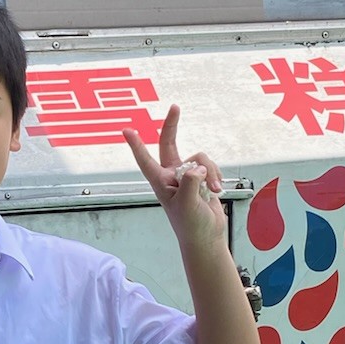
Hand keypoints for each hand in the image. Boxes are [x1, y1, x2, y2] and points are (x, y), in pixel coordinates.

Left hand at [125, 106, 226, 256]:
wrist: (207, 237)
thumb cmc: (191, 226)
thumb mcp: (187, 205)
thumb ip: (190, 182)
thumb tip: (197, 166)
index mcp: (160, 183)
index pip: (145, 160)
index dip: (137, 145)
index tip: (126, 130)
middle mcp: (171, 176)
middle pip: (169, 144)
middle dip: (172, 125)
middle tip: (175, 107)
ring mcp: (187, 176)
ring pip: (200, 158)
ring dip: (210, 171)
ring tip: (213, 191)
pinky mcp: (202, 178)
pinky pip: (211, 166)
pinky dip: (216, 176)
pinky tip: (217, 191)